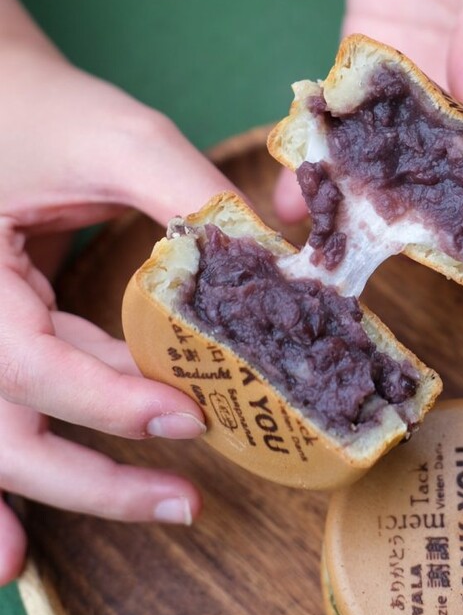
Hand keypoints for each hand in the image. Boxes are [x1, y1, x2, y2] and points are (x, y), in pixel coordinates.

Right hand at [0, 0, 233, 583]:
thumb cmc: (44, 108)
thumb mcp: (121, 141)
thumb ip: (197, 199)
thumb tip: (282, 258)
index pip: (31, 363)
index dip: (109, 401)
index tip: (190, 417)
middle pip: (2, 435)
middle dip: (88, 482)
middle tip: (180, 505)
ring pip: (6, 432)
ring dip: (71, 484)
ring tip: (160, 506)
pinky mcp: (3, 328)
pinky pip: (19, 401)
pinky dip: (46, 452)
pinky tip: (66, 506)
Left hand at [275, 0, 462, 220]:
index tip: (452, 227)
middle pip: (459, 161)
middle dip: (418, 204)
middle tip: (374, 244)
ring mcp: (433, 76)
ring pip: (399, 143)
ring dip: (361, 185)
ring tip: (323, 226)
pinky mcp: (382, 55)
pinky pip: (355, 107)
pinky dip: (327, 141)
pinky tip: (296, 178)